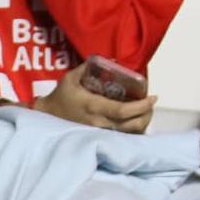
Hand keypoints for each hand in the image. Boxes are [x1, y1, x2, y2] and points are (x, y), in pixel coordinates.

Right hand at [34, 64, 156, 132]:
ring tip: (145, 112)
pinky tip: (135, 122)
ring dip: (142, 124)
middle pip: (131, 125)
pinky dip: (132, 131)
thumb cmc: (60, 97)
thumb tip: (111, 60)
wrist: (47, 116)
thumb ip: (89, 67)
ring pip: (128, 134)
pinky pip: (121, 138)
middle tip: (151, 104)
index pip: (123, 111)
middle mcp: (98, 123)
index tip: (153, 97)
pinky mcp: (98, 138)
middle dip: (146, 115)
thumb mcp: (71, 78)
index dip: (142, 106)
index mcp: (93, 107)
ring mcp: (98, 134)